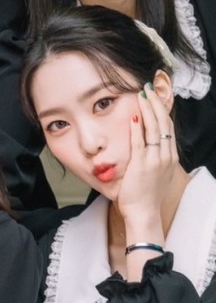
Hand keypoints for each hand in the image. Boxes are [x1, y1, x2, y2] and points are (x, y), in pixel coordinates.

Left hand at [116, 86, 178, 223]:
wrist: (144, 212)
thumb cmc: (146, 193)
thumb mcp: (157, 171)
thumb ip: (155, 155)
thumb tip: (148, 140)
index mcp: (170, 157)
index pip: (169, 127)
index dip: (162, 110)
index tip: (155, 97)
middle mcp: (165, 156)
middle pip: (163, 124)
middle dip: (155, 104)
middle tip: (147, 89)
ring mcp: (154, 160)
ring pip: (154, 130)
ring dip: (147, 110)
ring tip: (142, 96)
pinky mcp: (141, 165)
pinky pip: (140, 144)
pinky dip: (137, 130)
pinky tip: (133, 118)